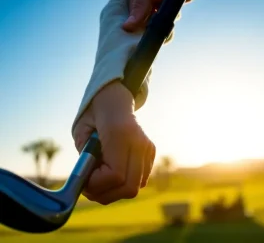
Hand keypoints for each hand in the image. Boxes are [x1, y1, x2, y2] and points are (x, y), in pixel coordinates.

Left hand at [73, 80, 154, 204]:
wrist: (115, 100)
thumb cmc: (93, 115)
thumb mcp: (80, 133)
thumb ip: (84, 161)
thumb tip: (89, 187)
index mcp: (119, 133)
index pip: (116, 175)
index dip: (98, 184)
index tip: (85, 179)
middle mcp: (139, 142)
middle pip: (130, 187)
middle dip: (107, 194)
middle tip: (91, 187)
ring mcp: (147, 148)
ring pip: (136, 186)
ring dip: (116, 190)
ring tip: (102, 178)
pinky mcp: (151, 152)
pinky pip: (140, 179)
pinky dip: (125, 182)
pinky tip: (114, 171)